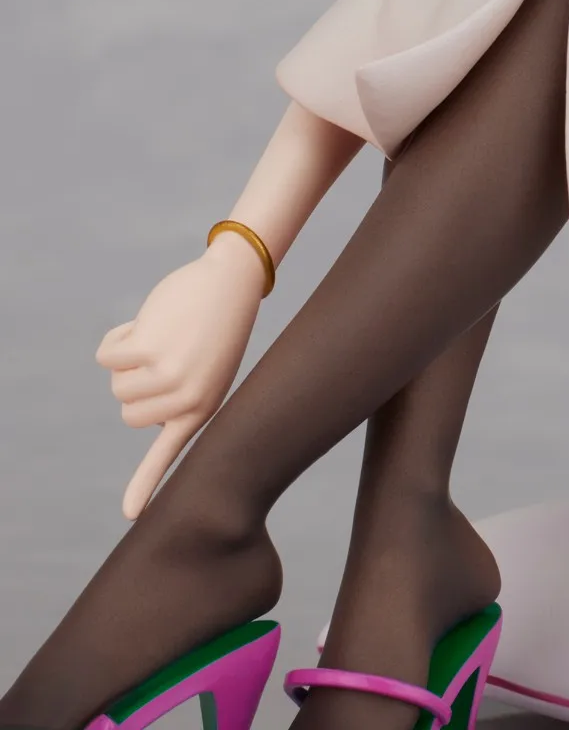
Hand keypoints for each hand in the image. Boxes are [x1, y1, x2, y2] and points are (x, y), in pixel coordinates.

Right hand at [95, 239, 263, 518]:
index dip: (146, 486)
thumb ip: (182, 400)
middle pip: (127, 409)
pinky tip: (147, 322)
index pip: (168, 454)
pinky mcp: (146, 348)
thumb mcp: (210, 371)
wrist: (231, 280)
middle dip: (136, 381)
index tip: (132, 517)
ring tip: (164, 335)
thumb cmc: (219, 326)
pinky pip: (108, 356)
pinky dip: (117, 338)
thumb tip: (154, 419)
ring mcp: (165, 376)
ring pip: (117, 383)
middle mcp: (185, 399)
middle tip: (168, 352)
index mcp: (202, 409)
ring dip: (129, 358)